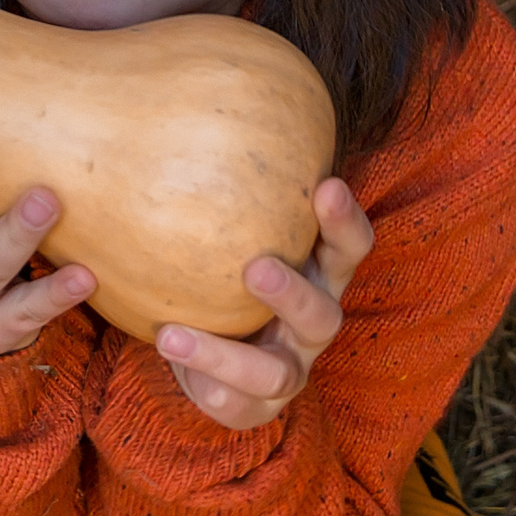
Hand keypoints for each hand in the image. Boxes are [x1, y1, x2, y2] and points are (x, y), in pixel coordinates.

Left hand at [155, 177, 374, 430]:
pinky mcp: (257, 407)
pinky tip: (165, 362)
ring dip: (225, 355)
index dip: (344, 221)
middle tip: (254, 268)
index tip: (325, 185)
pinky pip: (236, 405)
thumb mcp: (226, 229)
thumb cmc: (221, 265)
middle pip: (323, 315)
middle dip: (292, 294)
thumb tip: (174, 108)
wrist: (208, 339)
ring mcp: (289, 370)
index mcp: (318, 273)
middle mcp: (313, 324)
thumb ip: (218, 187)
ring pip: (274, 373)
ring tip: (171, 334)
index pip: (349, 247)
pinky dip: (202, 385)